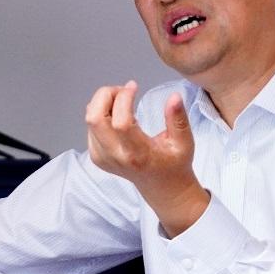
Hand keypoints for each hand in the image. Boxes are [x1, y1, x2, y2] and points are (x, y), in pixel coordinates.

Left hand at [85, 80, 208, 236]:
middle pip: (94, 118)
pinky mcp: (96, 156)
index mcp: (137, 154)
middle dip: (105, 95)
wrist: (160, 186)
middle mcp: (115, 157)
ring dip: (103, 102)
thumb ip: (178, 119)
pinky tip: (117, 113)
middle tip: (122, 90)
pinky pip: (90, 126)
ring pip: (90, 120)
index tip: (133, 87)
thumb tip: (174, 96)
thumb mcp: (184, 142)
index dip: (124, 98)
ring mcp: (102, 158)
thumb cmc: (173, 163)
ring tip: (122, 100)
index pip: (120, 122)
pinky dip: (100, 112)